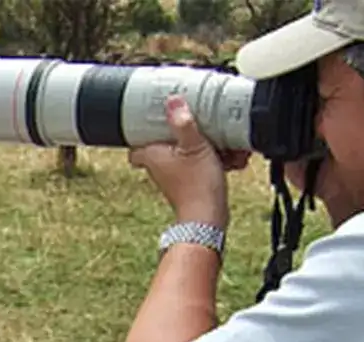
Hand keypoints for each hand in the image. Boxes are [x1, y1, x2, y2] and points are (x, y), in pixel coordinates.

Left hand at [127, 94, 249, 230]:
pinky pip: (198, 166)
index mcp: (152, 156)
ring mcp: (174, 177)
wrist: (208, 219)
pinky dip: (212, 160)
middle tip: (191, 123)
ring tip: (217, 141)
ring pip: (184, 155)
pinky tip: (228, 157)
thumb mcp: (194, 146)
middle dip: (178, 134)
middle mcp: (159, 168)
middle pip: (162, 146)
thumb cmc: (197, 185)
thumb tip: (172, 101)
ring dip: (201, 146)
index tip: (152, 121)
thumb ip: (182, 123)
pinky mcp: (190, 184)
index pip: (134, 146)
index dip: (140, 133)